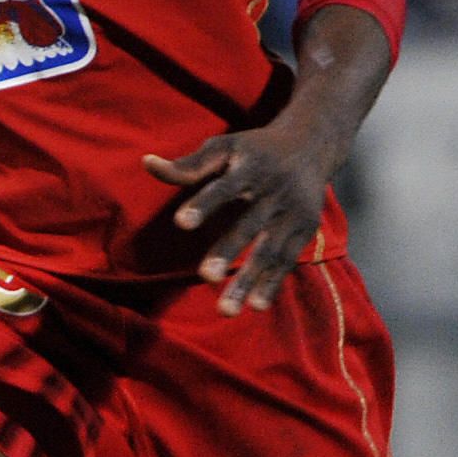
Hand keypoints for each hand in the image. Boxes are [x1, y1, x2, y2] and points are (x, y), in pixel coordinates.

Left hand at [143, 114, 345, 314]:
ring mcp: (293, 212)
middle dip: (229, 250)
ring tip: (225, 310)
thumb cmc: (254, 150)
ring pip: (270, 250)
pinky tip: (255, 307)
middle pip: (250, 224)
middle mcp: (275, 190)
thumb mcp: (224, 147)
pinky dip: (272, 283)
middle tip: (206, 276)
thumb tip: (147, 163)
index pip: (224, 187)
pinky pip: (286, 260)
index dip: (204, 204)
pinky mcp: (304, 229)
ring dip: (249, 280)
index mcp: (251, 167)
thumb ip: (188, 164)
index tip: (180, 223)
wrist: (311, 146)